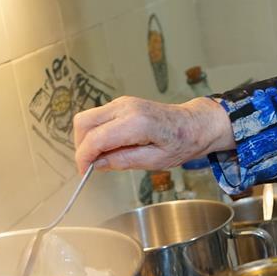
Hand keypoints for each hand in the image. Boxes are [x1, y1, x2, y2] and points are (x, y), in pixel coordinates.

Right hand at [73, 96, 234, 172]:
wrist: (195, 123)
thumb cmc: (182, 143)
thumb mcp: (155, 161)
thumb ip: (123, 161)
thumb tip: (97, 164)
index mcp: (136, 123)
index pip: (95, 138)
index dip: (84, 157)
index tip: (84, 173)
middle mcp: (125, 107)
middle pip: (84, 122)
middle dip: (81, 146)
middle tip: (91, 166)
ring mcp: (122, 102)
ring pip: (88, 118)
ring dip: (88, 139)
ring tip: (102, 157)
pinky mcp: (122, 104)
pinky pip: (98, 117)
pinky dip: (96, 133)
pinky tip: (110, 147)